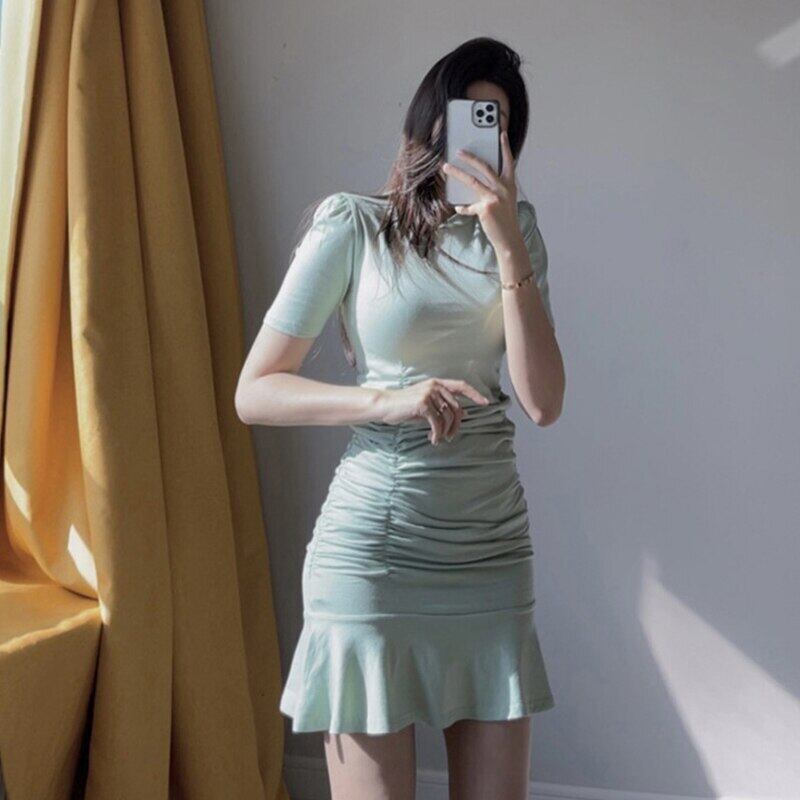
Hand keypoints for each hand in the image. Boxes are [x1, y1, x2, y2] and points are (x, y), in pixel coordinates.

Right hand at [375, 378, 490, 444]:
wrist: (385, 405)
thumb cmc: (405, 407)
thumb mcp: (427, 404)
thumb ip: (443, 406)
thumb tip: (463, 416)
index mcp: (437, 383)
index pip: (461, 385)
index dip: (475, 394)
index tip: (486, 403)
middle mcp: (435, 385)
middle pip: (457, 407)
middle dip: (456, 425)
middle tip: (451, 437)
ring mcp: (429, 393)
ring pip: (448, 417)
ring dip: (446, 431)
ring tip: (440, 439)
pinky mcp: (423, 403)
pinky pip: (437, 422)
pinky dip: (437, 434)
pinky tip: (432, 439)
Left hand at [441, 129, 523, 254]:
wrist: (509, 239)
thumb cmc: (505, 220)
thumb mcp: (505, 201)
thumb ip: (494, 189)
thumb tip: (474, 182)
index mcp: (510, 185)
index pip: (509, 162)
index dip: (505, 147)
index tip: (501, 134)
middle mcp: (503, 189)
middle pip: (484, 167)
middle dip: (470, 157)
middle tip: (458, 151)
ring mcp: (494, 198)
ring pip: (471, 181)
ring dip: (457, 173)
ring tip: (446, 167)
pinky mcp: (485, 208)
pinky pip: (468, 206)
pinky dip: (462, 208)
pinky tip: (458, 208)